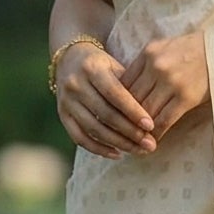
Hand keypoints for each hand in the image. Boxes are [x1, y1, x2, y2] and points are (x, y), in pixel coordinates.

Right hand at [55, 44, 155, 159]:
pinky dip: (98, 149)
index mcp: (92, 68)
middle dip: (130, 132)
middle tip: (150, 144)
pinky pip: (79, 138)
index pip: (115, 94)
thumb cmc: (102, 65)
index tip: (151, 126)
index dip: (133, 111)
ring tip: (138, 150)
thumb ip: (130, 87)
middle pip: (105, 114)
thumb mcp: (115, 67)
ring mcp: (66, 101)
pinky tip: (117, 154)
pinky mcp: (62, 115)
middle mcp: (75, 84)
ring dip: (118, 143)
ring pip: (94, 129)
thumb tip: (150, 117)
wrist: (69, 59)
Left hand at [120, 32, 210, 142]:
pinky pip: (164, 120)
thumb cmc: (192, 50)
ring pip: (146, 111)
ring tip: (135, 140)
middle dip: (124, 118)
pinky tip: (153, 140)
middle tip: (119, 133)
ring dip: (139, 129)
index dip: (117, 101)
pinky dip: (156, 132)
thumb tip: (127, 88)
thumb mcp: (164, 48)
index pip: (124, 82)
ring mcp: (171, 82)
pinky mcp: (185, 98)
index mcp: (148, 53)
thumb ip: (145, 65)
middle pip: (132, 98)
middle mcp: (156, 67)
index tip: (114, 114)